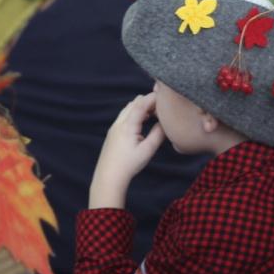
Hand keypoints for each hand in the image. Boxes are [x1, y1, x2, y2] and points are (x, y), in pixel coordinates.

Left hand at [89, 94, 166, 209]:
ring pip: (129, 108)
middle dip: (148, 101)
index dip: (153, 98)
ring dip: (141, 107)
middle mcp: (119, 122)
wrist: (108, 176)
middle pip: (134, 103)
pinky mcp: (113, 131)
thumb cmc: (128, 165)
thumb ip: (158, 134)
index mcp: (128, 125)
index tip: (165, 97)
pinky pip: (125, 115)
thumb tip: (165, 123)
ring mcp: (114, 126)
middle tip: (162, 108)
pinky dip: (135, 113)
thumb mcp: (147, 150)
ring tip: (155, 114)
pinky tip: (143, 121)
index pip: (141, 103)